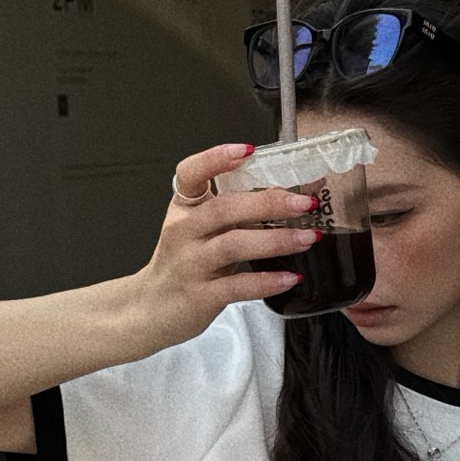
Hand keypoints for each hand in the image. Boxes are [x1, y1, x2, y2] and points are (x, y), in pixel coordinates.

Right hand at [132, 142, 319, 349]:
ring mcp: (190, 264)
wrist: (151, 309)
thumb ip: (230, 214)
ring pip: (233, 245)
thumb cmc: (183, 265)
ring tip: (308, 237)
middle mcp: (183, 232)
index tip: (247, 150)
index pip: (190, 173)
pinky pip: (237, 285)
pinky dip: (267, 281)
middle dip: (268, 203)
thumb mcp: (197, 231)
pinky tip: (290, 277)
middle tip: (303, 203)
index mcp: (184, 209)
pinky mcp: (200, 295)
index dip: (216, 158)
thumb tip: (283, 199)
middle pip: (224, 209)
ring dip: (276, 240)